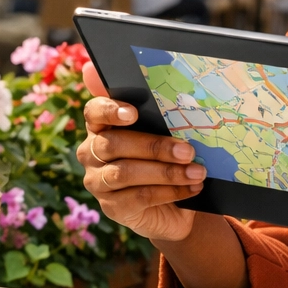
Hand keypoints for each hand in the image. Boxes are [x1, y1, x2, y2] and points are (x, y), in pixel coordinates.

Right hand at [76, 62, 203, 241]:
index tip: (134, 113)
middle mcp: (91, 153)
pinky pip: (138, 197)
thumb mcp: (164, 134)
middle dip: (154, 147)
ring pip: (125, 173)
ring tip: (196, 172)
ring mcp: (98, 182)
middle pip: (114, 144)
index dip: (110, 110)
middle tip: (188, 150)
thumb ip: (156, 111)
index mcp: (101, 127)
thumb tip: (134, 80)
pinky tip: (191, 188)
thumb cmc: (165, 158)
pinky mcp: (111, 207)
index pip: (94, 112)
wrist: (171, 205)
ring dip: (166, 172)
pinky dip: (169, 192)